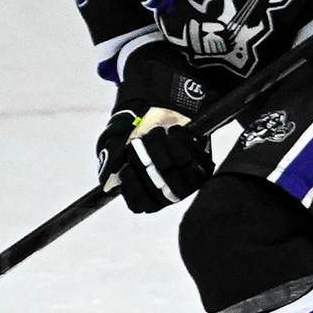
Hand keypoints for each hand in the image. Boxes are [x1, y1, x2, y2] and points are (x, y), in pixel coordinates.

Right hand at [97, 105, 212, 212]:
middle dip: (146, 161)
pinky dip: (180, 142)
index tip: (127, 169)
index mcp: (148, 193)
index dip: (133, 188)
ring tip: (156, 132)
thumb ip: (109, 157)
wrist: (162, 108)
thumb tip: (108, 182)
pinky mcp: (205, 166)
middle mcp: (170, 192)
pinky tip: (174, 132)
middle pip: (159, 189)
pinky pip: (193, 159)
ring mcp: (189, 182)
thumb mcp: (115, 140)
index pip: (141, 204)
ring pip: (174, 173)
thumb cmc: (136, 130)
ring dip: (162, 148)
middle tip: (139, 141)